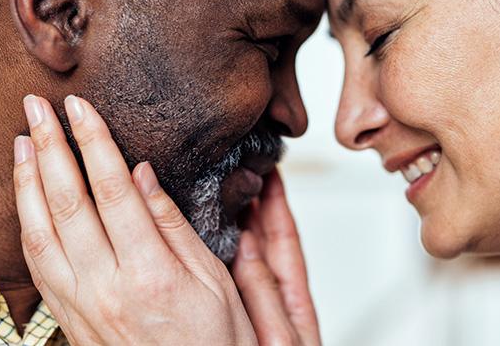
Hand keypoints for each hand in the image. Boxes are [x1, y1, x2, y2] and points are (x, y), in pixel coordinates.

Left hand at [13, 94, 256, 344]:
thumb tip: (142, 175)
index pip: (111, 190)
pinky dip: (27, 223)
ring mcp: (80, 305)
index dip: (93, 142)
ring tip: (23, 142)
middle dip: (50, 148)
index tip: (80, 107)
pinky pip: (36, 265)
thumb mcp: (212, 279)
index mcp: (150, 273)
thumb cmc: (212, 339)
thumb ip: (172, 224)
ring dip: (27, 182)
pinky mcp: (68, 317)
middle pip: (67, 203)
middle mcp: (105, 288)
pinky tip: (27, 199)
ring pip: (39, 233)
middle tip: (37, 107)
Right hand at [232, 170, 320, 345]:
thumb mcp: (280, 337)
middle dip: (256, 201)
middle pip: (265, 238)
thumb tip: (246, 246)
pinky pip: (225, 273)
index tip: (272, 170)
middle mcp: (274, 297)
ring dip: (237, 222)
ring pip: (244, 254)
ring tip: (223, 191)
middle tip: (242, 169)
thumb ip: (263, 292)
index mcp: (294, 300)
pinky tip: (205, 234)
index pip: (285, 236)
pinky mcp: (233, 316)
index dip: (278, 201)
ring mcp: (254, 305)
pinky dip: (218, 249)